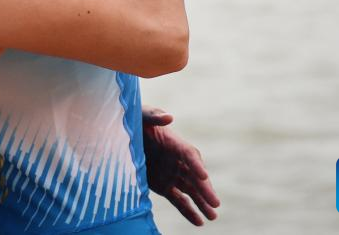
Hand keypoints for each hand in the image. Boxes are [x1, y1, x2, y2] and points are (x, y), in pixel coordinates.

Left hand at [142, 105, 219, 225]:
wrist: (123, 134)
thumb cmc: (134, 120)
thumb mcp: (142, 115)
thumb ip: (154, 115)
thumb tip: (169, 117)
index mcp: (174, 142)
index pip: (189, 154)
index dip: (196, 165)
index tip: (204, 176)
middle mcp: (177, 160)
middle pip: (194, 176)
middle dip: (205, 189)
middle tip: (215, 203)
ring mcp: (171, 174)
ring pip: (190, 190)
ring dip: (202, 203)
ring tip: (213, 216)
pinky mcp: (163, 186)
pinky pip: (179, 200)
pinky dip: (188, 211)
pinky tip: (199, 222)